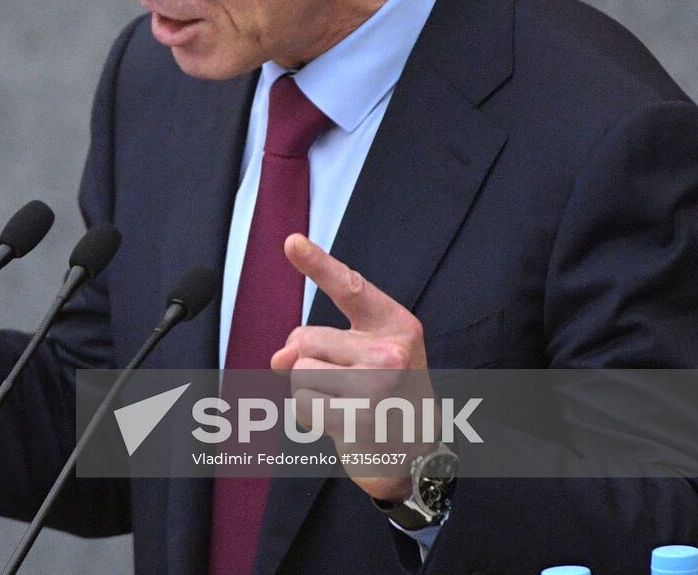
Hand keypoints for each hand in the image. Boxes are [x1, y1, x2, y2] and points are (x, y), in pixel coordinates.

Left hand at [271, 233, 434, 500]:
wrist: (418, 455)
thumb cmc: (387, 395)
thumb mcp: (366, 356)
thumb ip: (322, 342)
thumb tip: (280, 358)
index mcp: (396, 324)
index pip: (350, 287)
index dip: (317, 263)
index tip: (291, 242)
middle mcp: (391, 351)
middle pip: (306, 339)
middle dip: (309, 362)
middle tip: (344, 383)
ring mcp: (377, 387)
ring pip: (299, 372)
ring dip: (310, 391)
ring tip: (344, 402)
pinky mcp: (360, 420)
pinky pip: (302, 404)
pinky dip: (310, 415)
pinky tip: (340, 423)